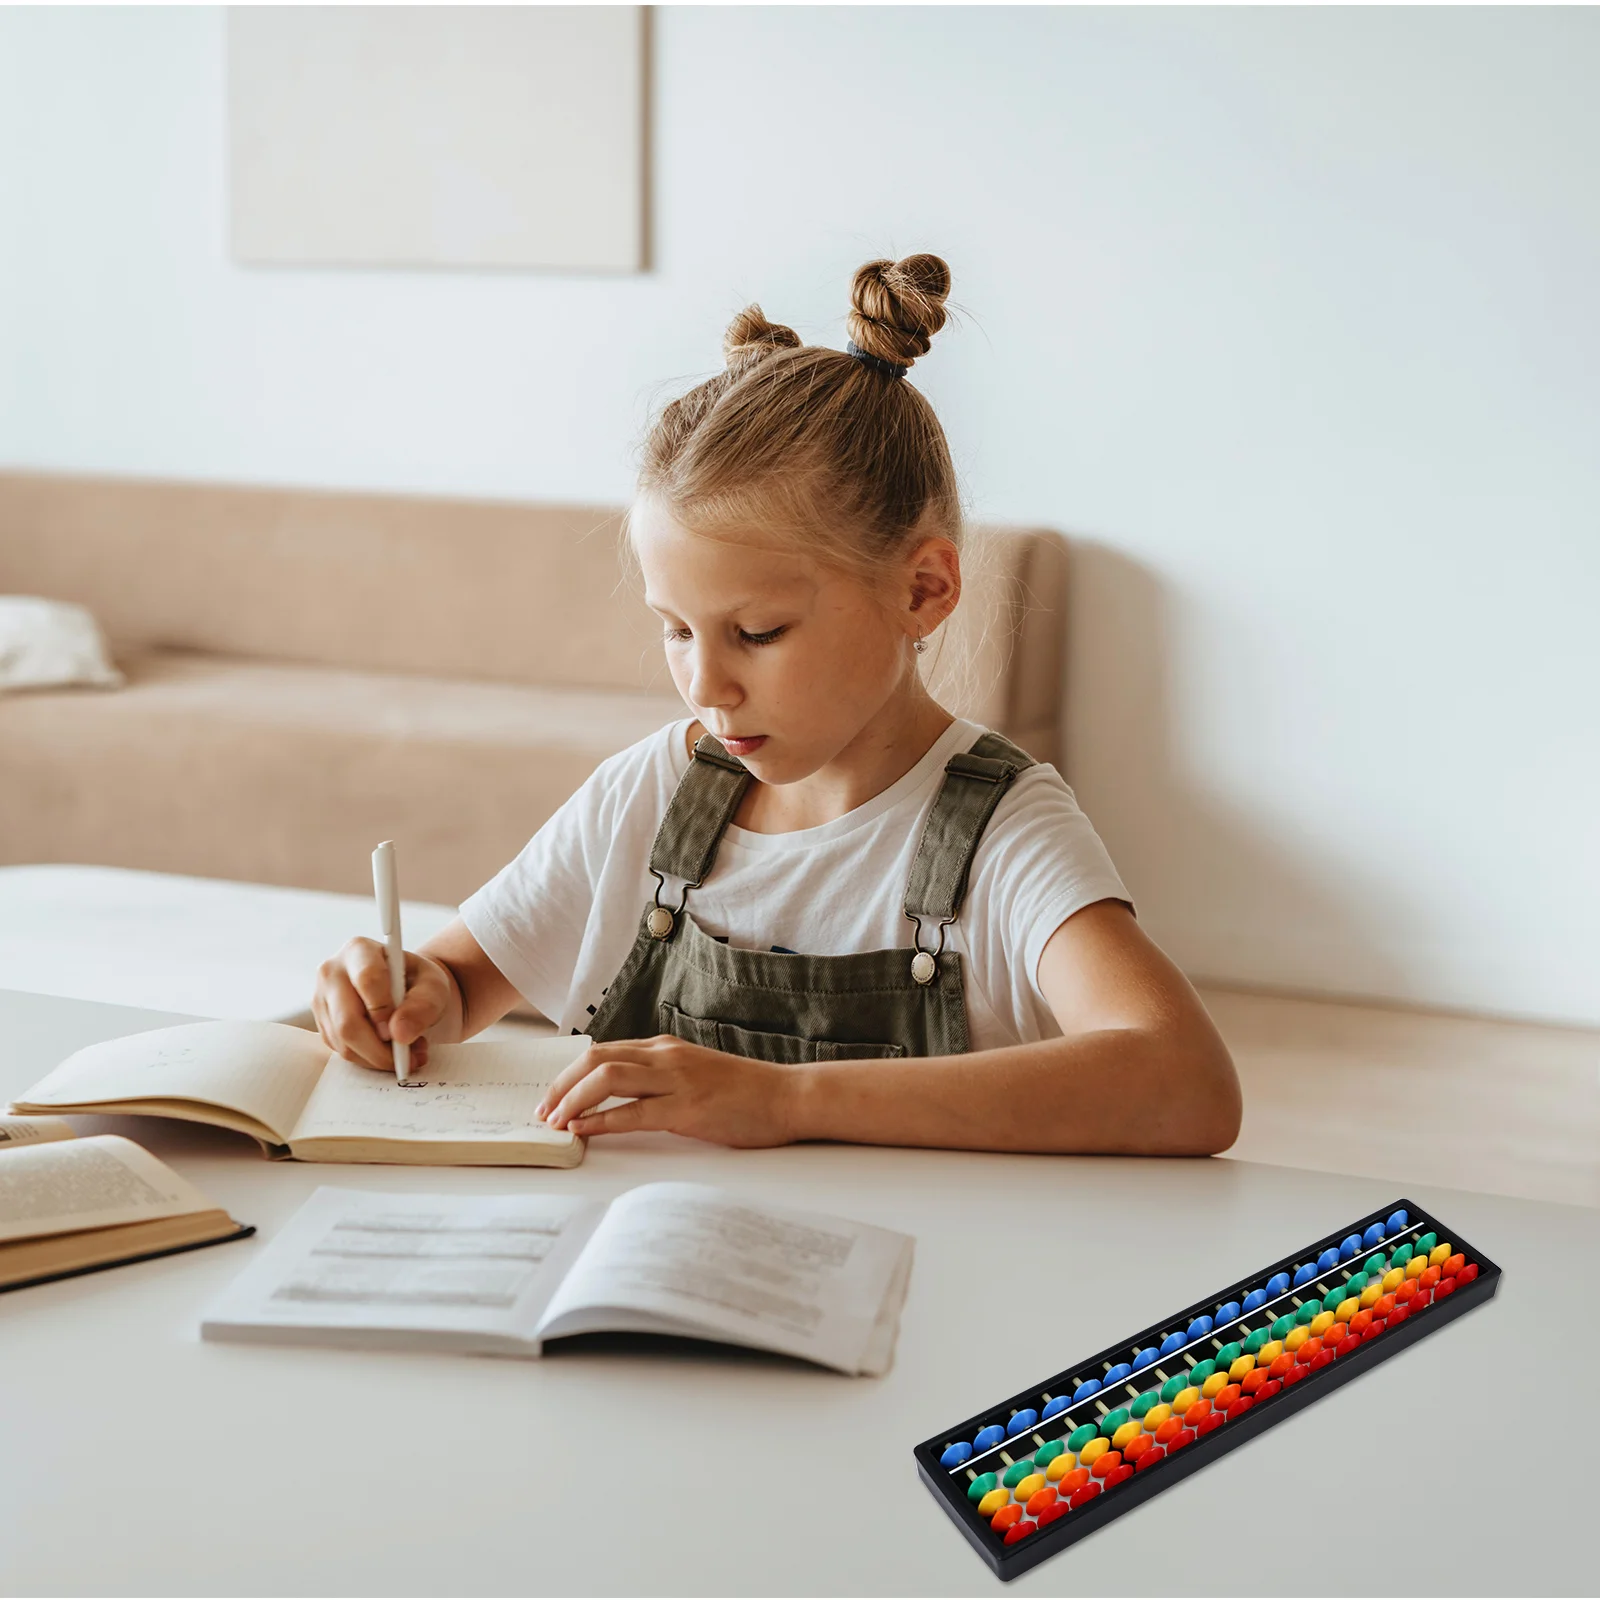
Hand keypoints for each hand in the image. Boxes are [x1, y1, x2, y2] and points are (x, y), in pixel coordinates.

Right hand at [311, 937, 455, 1072]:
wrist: (405, 988)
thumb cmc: (417, 981)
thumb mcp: (433, 986)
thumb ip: (423, 1005)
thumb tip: (399, 1034)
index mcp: (360, 950)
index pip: (367, 979)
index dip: (383, 1009)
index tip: (400, 1032)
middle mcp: (332, 972)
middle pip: (348, 1019)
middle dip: (380, 1048)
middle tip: (409, 1057)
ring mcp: (322, 999)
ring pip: (342, 1041)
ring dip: (377, 1057)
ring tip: (407, 1053)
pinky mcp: (322, 1022)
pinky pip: (341, 1050)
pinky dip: (368, 1059)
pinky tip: (389, 1050)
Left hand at [535, 1035, 801, 1147]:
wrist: (788, 1097)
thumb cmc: (745, 1092)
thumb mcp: (694, 1074)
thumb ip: (659, 1078)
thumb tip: (619, 1098)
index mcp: (664, 1047)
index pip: (602, 1051)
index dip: (569, 1074)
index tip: (551, 1095)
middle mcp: (665, 1056)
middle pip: (595, 1059)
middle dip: (560, 1085)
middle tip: (542, 1110)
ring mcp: (676, 1080)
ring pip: (606, 1079)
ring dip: (572, 1101)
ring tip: (555, 1122)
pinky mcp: (687, 1109)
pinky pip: (632, 1113)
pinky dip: (600, 1122)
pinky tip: (583, 1132)